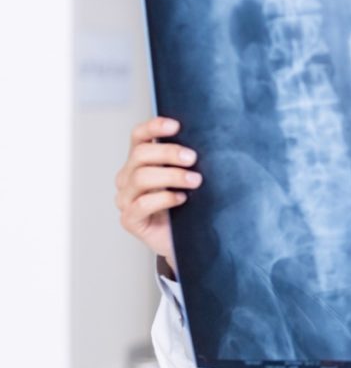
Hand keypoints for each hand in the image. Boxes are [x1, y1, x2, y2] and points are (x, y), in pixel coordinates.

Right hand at [114, 117, 201, 274]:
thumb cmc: (189, 206)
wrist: (189, 241)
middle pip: (140, 154)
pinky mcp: (130, 219)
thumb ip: (188, 160)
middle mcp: (128, 178)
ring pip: (141, 177)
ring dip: (172, 176)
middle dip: (169, 153)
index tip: (176, 126)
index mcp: (140, 162)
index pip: (138, 137)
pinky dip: (164, 199)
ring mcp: (126, 199)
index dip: (153, 127)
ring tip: (195, 181)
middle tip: (193, 158)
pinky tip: (181, 199)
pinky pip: (142, 204)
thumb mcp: (189, 178)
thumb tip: (207, 138)